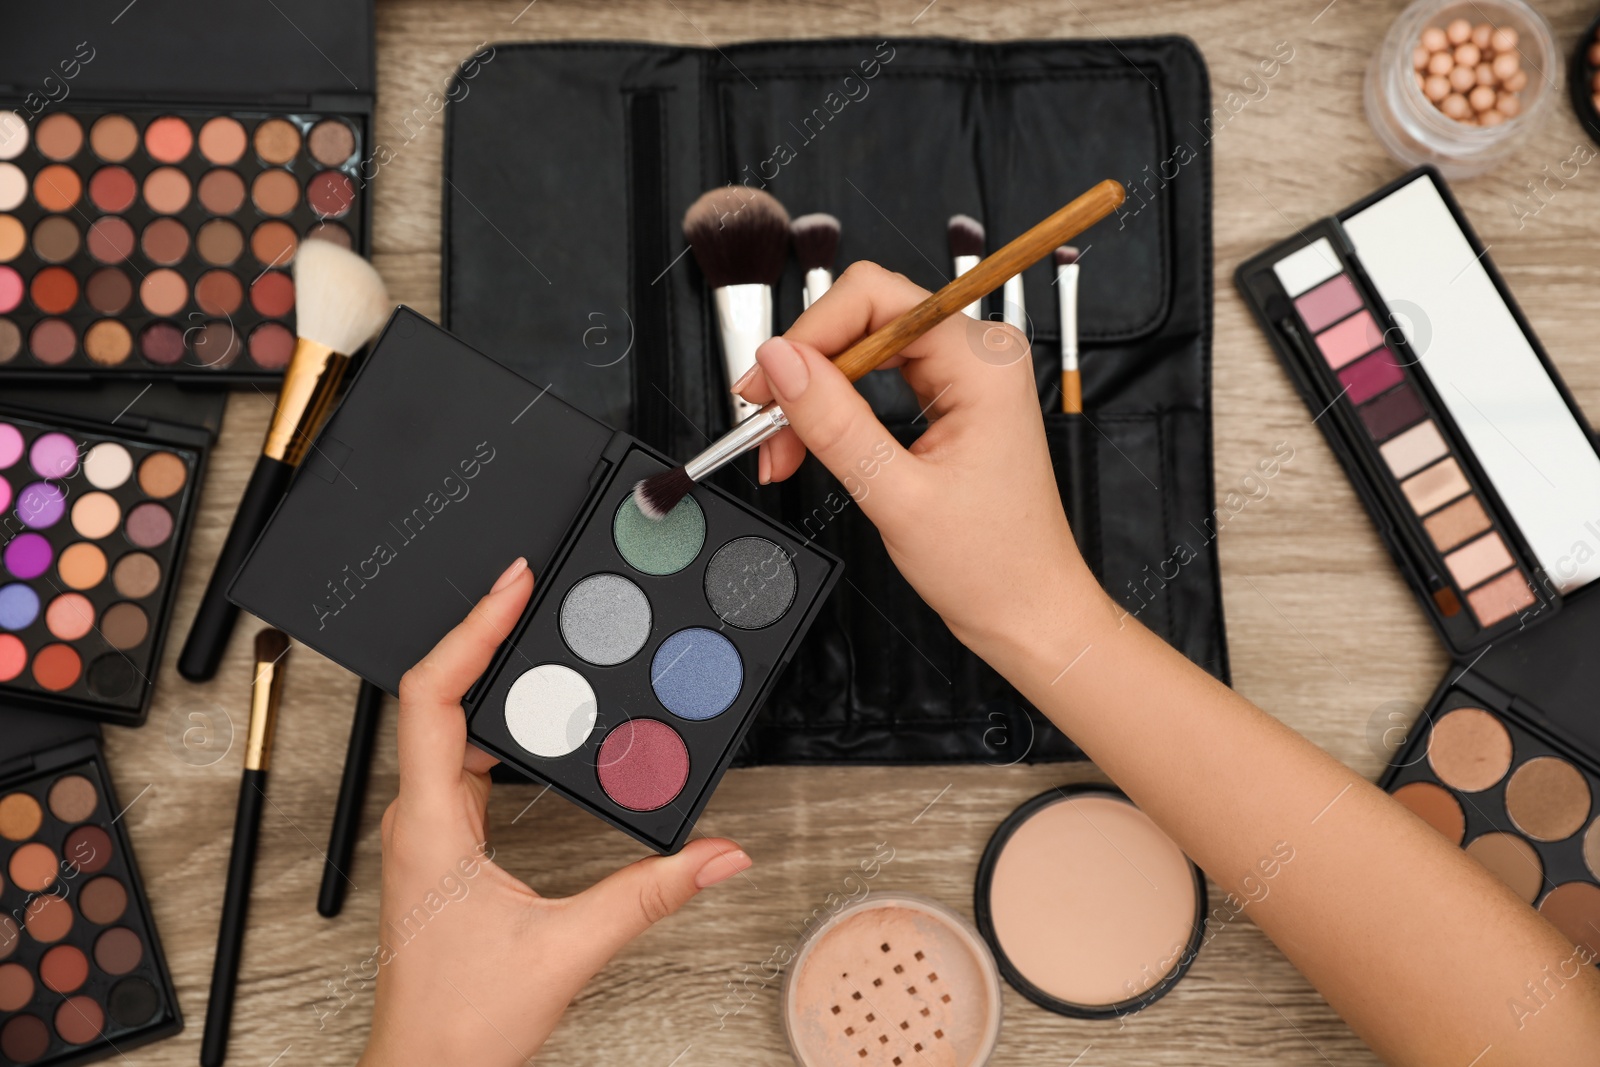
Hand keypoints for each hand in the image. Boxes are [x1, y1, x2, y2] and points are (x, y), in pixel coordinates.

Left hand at [359, 557, 750, 1066]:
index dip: (472, 630)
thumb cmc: (459, 1022)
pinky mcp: (443, 845)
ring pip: (447, 726)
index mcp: (432, 824)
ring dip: (489, 676)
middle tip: (532, 589)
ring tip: (534, 633)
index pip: (433, 696)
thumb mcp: (567, 950)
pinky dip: (498, 723)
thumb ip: (650, 896)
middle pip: (438, 694)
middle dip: (486, 634)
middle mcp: (419, 816)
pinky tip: (535, 718)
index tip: (511, 586)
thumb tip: (716, 854)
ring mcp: (427, 830)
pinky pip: (461, 760)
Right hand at [737, 261, 1103, 661]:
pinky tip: (810, 442)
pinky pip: (876, 378)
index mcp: (983, 362)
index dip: (809, 334)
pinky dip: (835, 409)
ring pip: (861, 350)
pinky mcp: (950, 396)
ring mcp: (965, 374)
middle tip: (766, 423)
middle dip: (805, 369)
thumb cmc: (995, 563)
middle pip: (862, 318)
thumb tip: (780, 363)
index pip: (874, 299)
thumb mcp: (896, 495)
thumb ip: (833, 422)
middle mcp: (979, 355)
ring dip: (814, 394)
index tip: (769, 381)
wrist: (1029, 609)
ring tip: (784, 448)